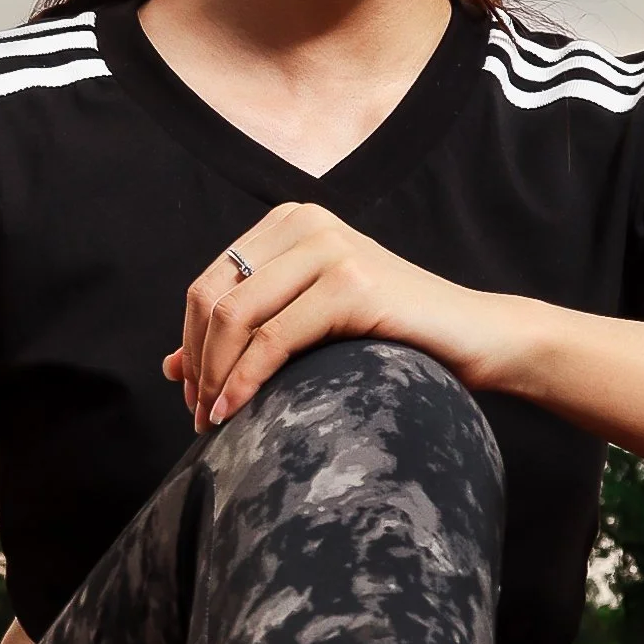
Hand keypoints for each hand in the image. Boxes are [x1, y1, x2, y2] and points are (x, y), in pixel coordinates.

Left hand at [164, 201, 531, 431]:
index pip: (208, 284)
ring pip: (234, 317)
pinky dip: (244, 381)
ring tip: (213, 420)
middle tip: (198, 414)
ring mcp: (328, 248)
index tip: (192, 393)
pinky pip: (272, 340)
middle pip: (212, 297)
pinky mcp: (349, 282)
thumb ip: (246, 333)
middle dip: (197, 362)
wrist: (473, 338)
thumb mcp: (308, 326)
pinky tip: (233, 412)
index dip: (191, 344)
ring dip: (214, 376)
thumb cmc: (393, 337)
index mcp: (289, 222)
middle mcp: (305, 223)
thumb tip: (170, 365)